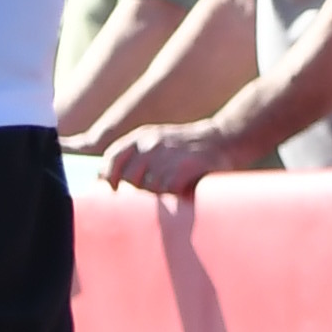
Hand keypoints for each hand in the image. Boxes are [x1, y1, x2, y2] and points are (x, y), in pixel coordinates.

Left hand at [103, 118, 250, 200]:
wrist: (225, 139)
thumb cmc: (187, 149)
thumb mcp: (158, 143)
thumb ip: (136, 158)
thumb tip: (105, 181)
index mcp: (142, 137)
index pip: (114, 157)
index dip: (108, 176)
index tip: (112, 191)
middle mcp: (152, 143)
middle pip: (130, 177)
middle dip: (137, 190)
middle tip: (150, 195)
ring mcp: (170, 153)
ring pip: (150, 186)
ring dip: (158, 194)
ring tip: (170, 191)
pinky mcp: (187, 165)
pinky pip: (169, 189)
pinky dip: (174, 195)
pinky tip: (182, 191)